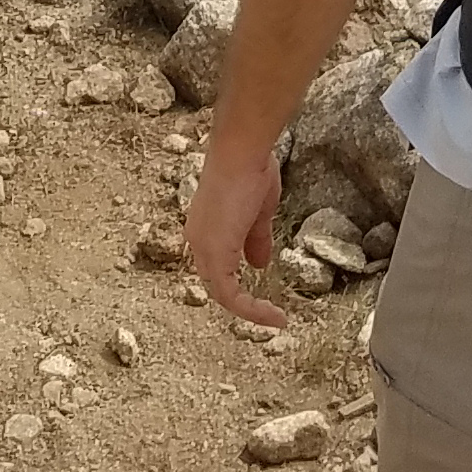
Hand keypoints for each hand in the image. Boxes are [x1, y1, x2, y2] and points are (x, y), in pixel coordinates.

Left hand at [184, 135, 290, 329]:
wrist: (242, 151)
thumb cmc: (250, 169)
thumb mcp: (257, 212)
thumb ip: (255, 240)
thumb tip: (259, 265)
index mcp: (205, 228)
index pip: (217, 266)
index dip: (238, 282)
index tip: (262, 292)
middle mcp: (197, 240)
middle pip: (216, 283)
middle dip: (243, 301)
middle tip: (267, 313)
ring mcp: (203, 247)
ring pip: (221, 293)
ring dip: (249, 309)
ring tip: (275, 319)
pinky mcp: (214, 253)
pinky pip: (230, 295)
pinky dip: (251, 309)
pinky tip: (274, 315)